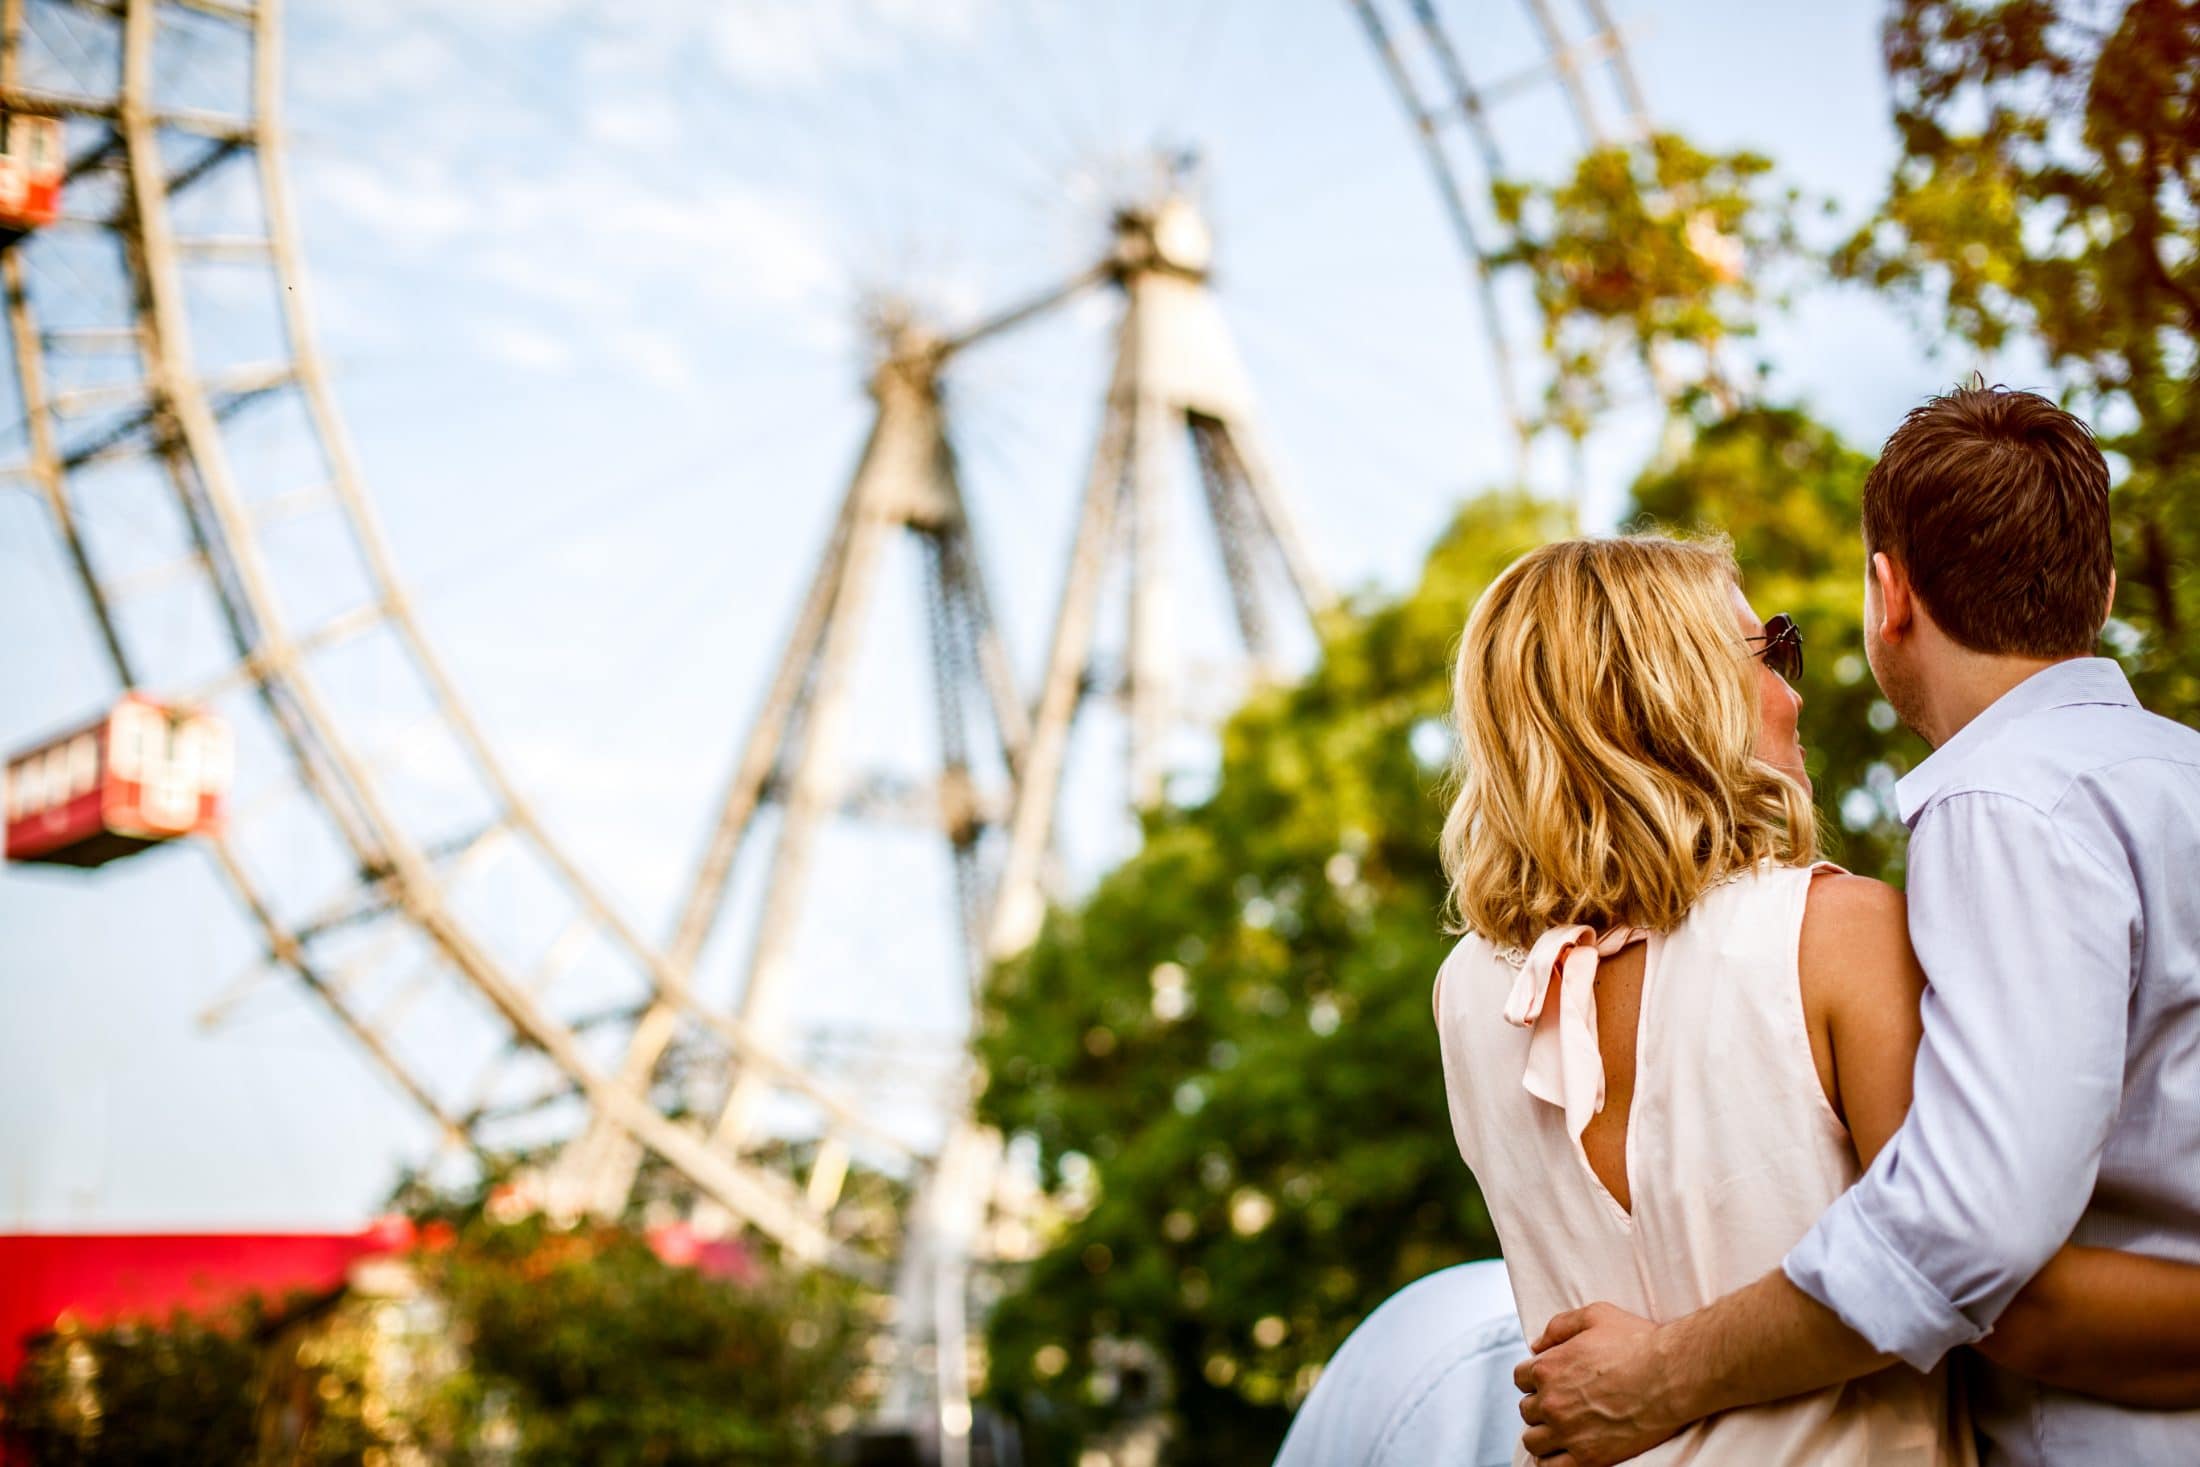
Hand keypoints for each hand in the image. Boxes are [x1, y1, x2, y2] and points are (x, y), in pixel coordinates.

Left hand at [1514, 1302, 1683, 1465]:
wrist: (1670, 1377)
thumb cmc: (1637, 1343)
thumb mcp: (1595, 1315)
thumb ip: (1560, 1326)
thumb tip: (1537, 1345)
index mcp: (1548, 1367)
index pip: (1520, 1378)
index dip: (1535, 1378)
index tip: (1551, 1382)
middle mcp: (1552, 1401)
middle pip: (1527, 1410)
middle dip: (1541, 1406)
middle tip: (1563, 1405)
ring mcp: (1568, 1432)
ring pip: (1533, 1442)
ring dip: (1543, 1435)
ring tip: (1561, 1431)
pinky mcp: (1588, 1458)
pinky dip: (1552, 1462)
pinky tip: (1564, 1454)